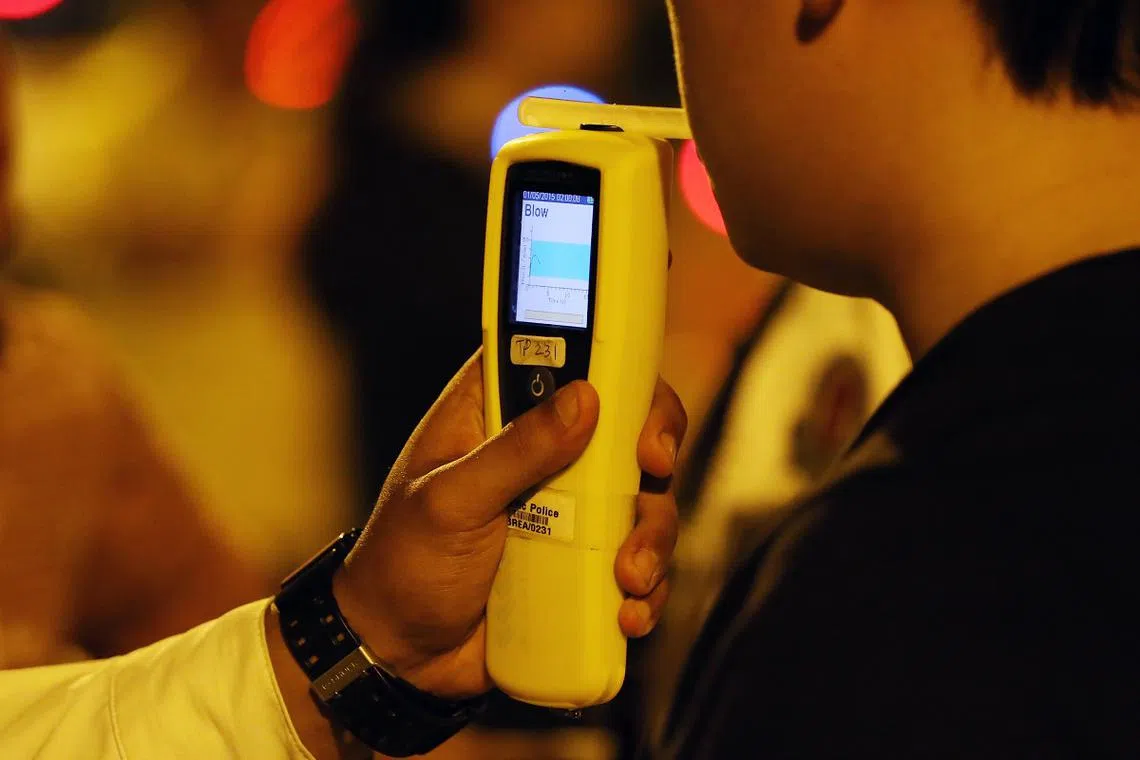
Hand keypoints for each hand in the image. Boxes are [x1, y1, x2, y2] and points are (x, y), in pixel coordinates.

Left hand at [332, 350, 685, 698]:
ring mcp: (570, 510)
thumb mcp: (451, 500)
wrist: (399, 653)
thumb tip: (585, 398)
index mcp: (498, 413)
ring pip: (644, 497)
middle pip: (626, 422)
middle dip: (655, 445)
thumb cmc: (404, 562)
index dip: (615, 363)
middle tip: (653, 469)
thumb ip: (514, 450)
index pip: (568, 357)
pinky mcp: (584, 564)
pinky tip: (629, 613)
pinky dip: (646, 587)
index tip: (635, 394)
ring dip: (653, 534)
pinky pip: (638, 561)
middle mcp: (543, 452)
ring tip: (628, 578)